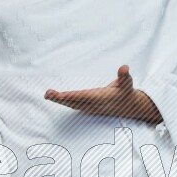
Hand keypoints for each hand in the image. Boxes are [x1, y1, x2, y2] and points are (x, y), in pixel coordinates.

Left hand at [44, 65, 161, 122]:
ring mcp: (91, 108)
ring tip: (47, 94)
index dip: (74, 96)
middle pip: (76, 102)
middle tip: (48, 94)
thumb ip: (125, 76)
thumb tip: (125, 68)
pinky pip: (73, 105)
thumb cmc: (126, 91)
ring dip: (59, 100)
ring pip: (72, 104)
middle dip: (62, 99)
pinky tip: (53, 97)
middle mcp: (95, 105)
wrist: (129, 107)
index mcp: (103, 98)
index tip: (62, 95)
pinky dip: (63, 101)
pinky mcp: (88, 108)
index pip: (86, 97)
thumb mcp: (127, 83)